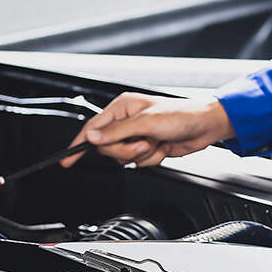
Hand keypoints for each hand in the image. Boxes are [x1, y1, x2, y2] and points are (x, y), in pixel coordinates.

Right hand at [60, 92, 234, 167]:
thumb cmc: (181, 116)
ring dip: (141, 155)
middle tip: (143, 143)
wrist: (204, 127)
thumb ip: (116, 132)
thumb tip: (91, 138)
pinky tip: (162, 147)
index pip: (93, 128)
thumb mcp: (146, 123)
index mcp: (122, 108)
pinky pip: (138, 162)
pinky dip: (151, 159)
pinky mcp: (146, 148)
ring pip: (123, 157)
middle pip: (108, 147)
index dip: (80, 144)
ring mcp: (136, 136)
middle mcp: (127, 122)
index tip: (67, 160)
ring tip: (156, 142)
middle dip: (126, 150)